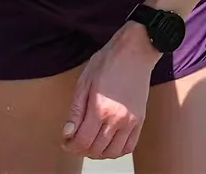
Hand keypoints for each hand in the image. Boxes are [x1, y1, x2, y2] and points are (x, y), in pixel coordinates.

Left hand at [61, 23, 161, 159]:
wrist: (134, 53)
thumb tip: (68, 133)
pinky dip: (116, 150)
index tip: (64, 142)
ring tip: (89, 142)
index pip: (83, 141)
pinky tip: (106, 142)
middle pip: (96, 150)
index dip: (70, 145)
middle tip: (73, 141)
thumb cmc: (107, 63)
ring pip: (112, 152)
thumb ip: (76, 111)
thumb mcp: (84, 82)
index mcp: (100, 109)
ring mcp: (131, 122)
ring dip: (98, 152)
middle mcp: (117, 120)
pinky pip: (129, 147)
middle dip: (81, 149)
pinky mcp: (140, 121)